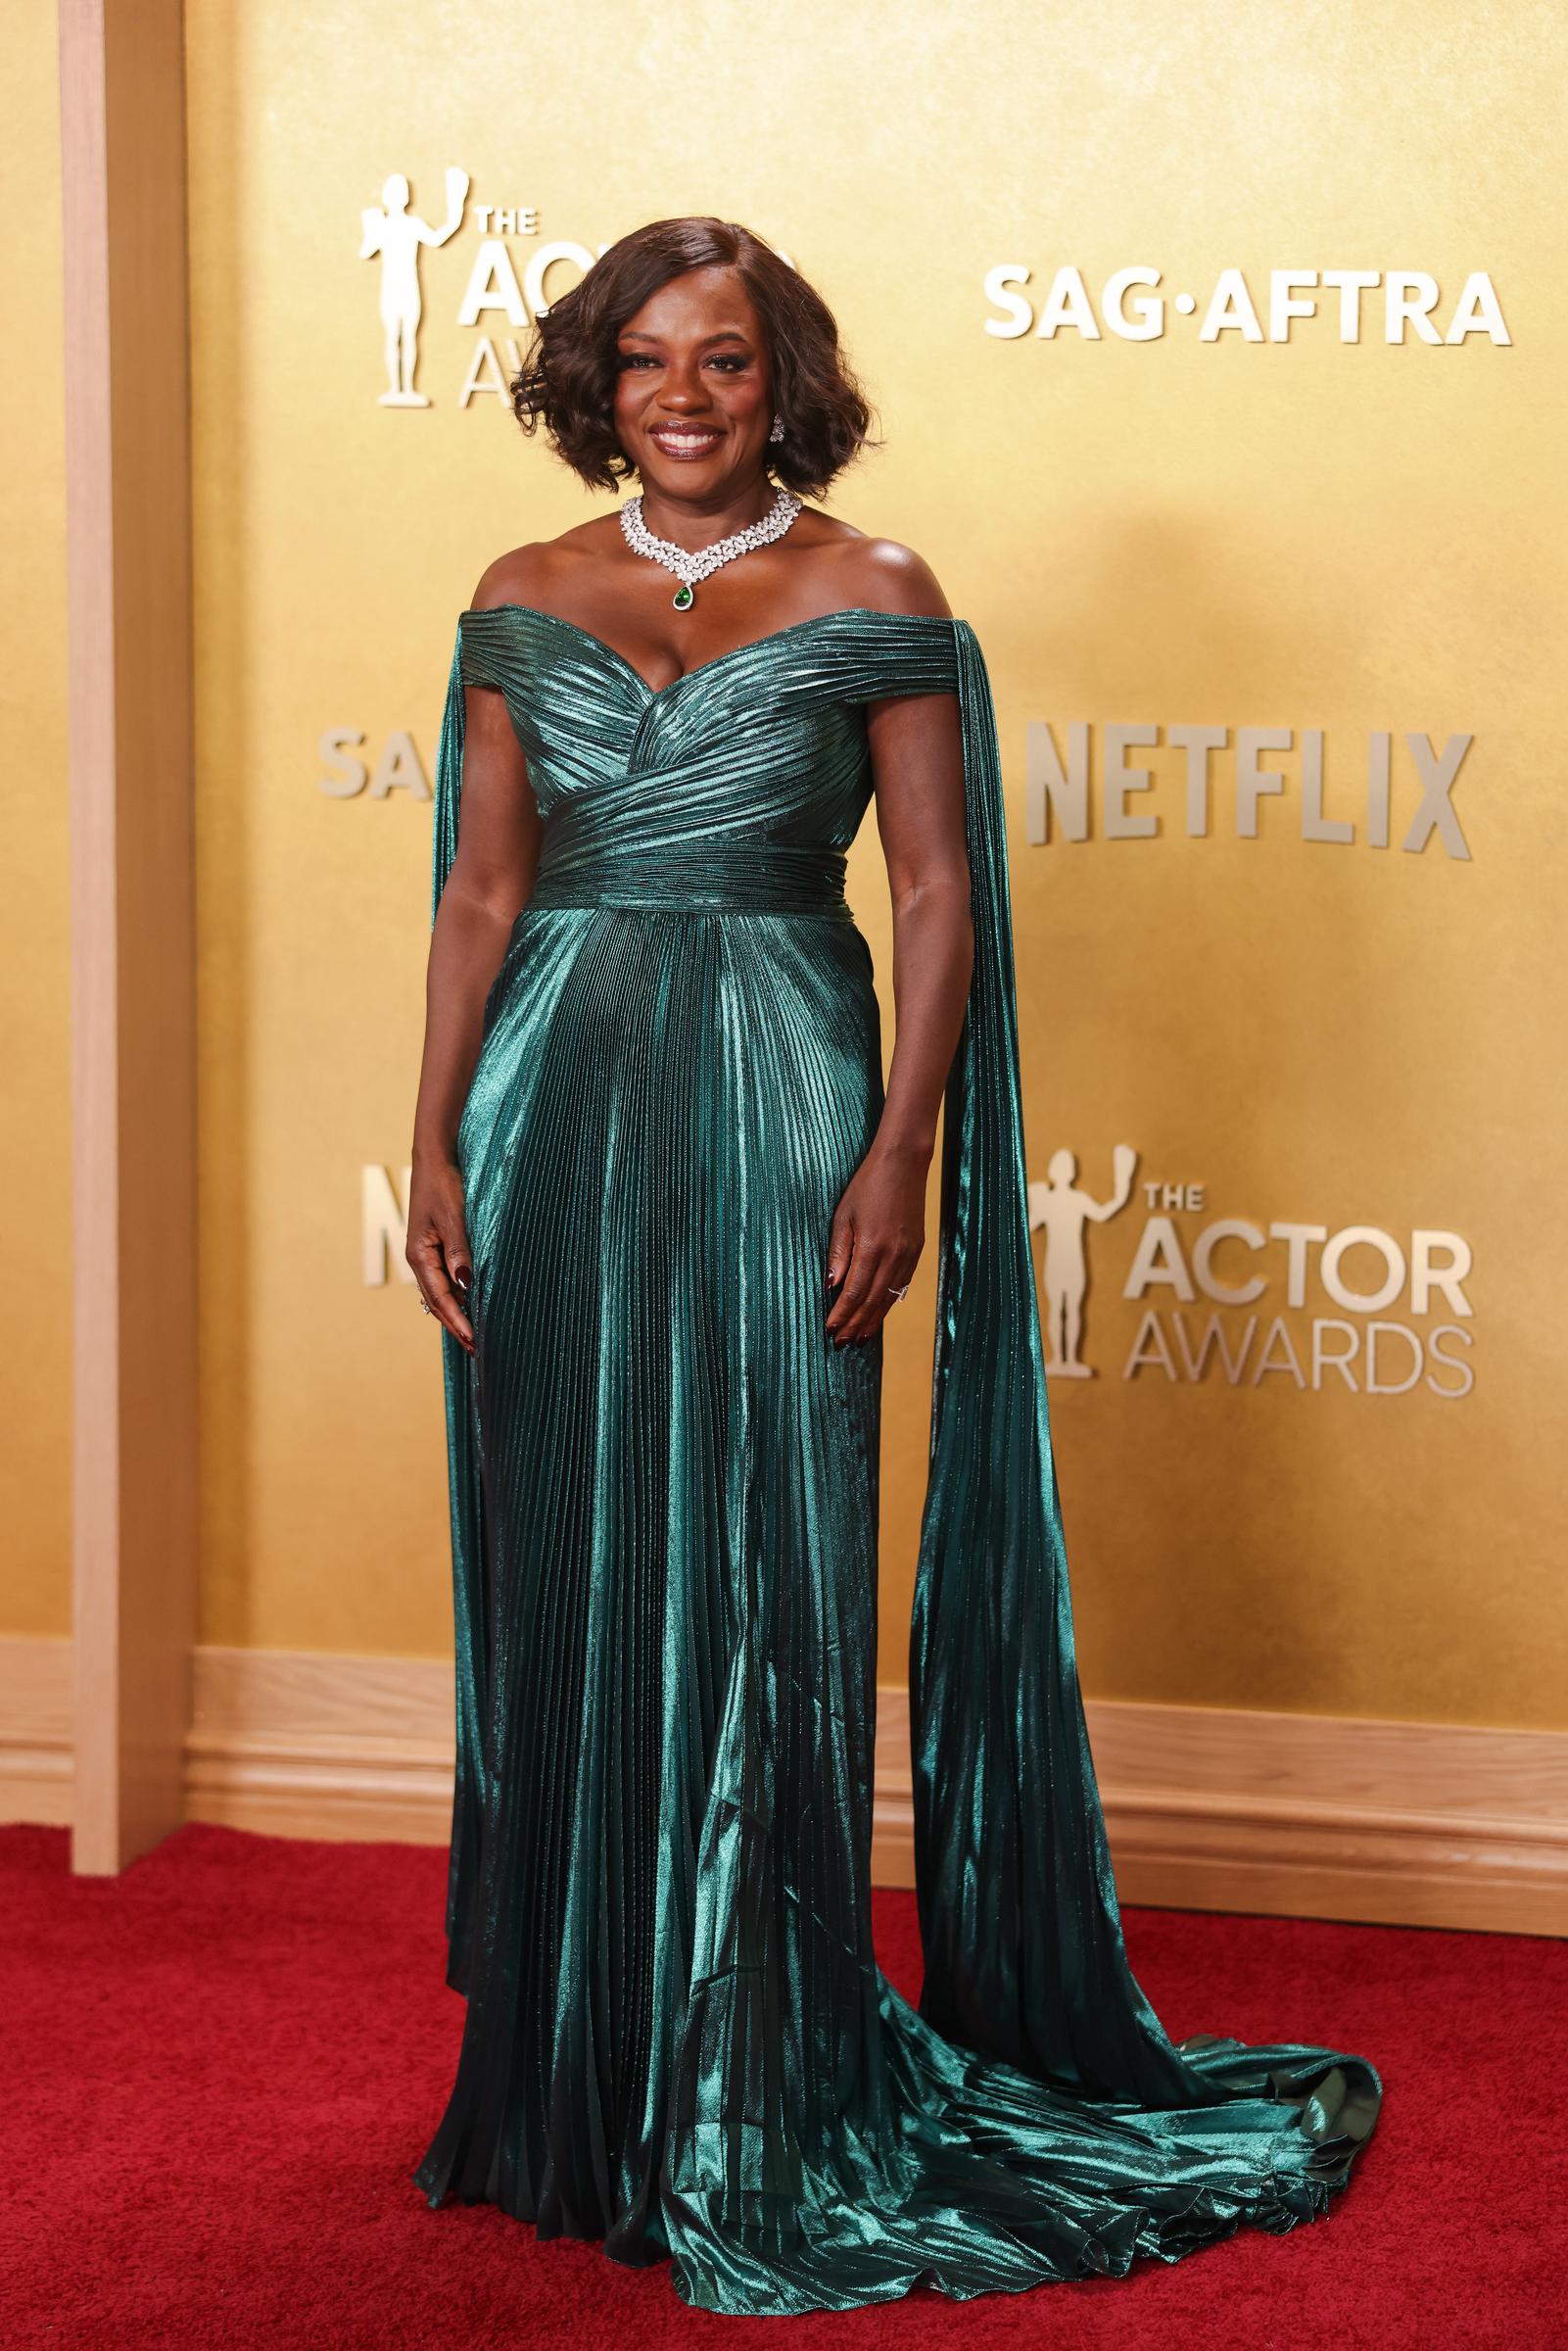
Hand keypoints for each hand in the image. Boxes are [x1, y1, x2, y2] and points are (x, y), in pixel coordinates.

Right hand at [406, 1154, 474, 1353]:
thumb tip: (465, 1287)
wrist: (434, 1159)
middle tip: (476, 1349)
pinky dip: (456, 1295)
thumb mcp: (454, 1217)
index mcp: (419, 1256)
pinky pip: (445, 1279)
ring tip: (475, 1333)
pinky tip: (471, 1302)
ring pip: (440, 1293)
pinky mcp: (436, 1247)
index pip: (440, 1299)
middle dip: (455, 1325)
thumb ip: (460, 1252)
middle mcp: (420, 1259)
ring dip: (456, 1313)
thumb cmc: (443, 1185)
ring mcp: (427, 1254)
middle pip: (437, 1303)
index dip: (457, 1322)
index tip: (474, 1341)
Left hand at [824, 1144, 926, 1345]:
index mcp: (873, 1247)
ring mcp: (909, 1255)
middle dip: (856, 1324)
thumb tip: (831, 1286)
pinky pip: (902, 1286)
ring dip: (873, 1320)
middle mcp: (894, 1256)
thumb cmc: (867, 1185)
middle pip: (872, 1301)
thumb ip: (839, 1252)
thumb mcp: (844, 1215)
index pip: (854, 1292)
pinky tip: (879, 1313)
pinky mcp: (917, 1250)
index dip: (842, 1314)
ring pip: (889, 1298)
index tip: (830, 1330)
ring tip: (859, 1337)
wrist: (904, 1164)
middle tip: (842, 1343)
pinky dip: (889, 1303)